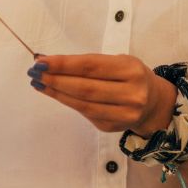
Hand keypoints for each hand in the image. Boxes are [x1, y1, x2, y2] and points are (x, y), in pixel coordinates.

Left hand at [27, 53, 176, 136]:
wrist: (153, 103)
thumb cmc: (129, 76)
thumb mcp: (117, 62)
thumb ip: (86, 63)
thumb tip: (47, 61)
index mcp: (131, 70)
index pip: (91, 66)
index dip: (64, 64)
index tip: (41, 61)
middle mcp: (132, 93)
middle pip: (85, 87)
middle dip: (55, 79)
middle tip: (34, 73)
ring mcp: (124, 114)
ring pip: (82, 104)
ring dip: (56, 93)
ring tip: (38, 83)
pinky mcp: (113, 127)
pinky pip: (85, 113)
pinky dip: (67, 102)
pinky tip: (54, 94)